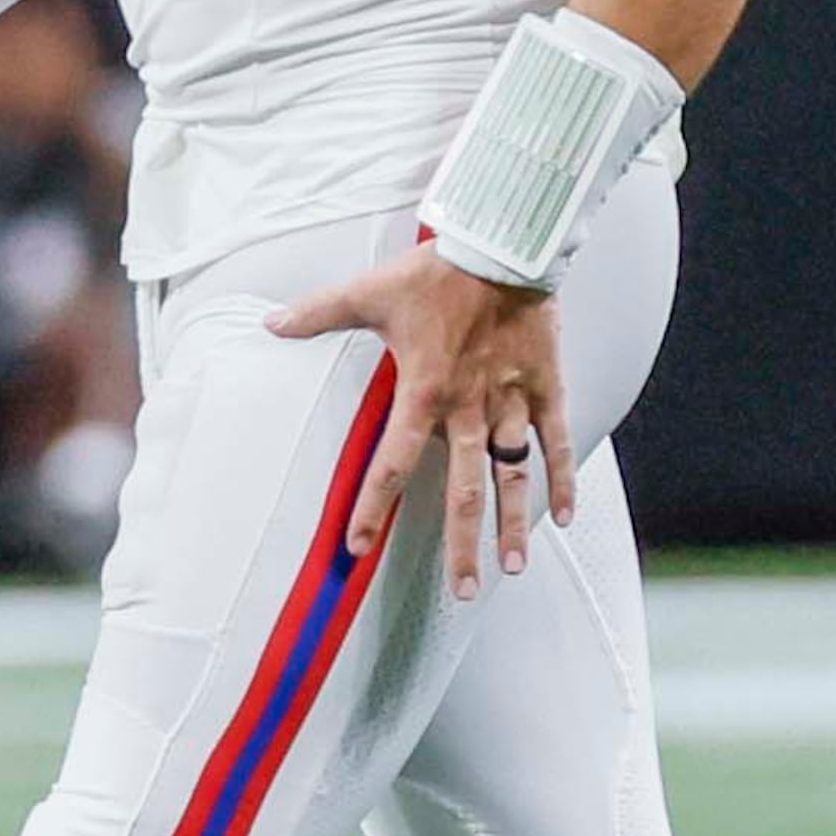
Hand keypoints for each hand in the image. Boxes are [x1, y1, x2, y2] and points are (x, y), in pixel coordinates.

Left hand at [267, 245, 578, 599]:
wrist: (502, 244)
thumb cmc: (434, 271)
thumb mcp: (368, 292)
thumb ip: (318, 313)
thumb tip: (270, 323)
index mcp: (424, 392)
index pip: (393, 463)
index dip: (374, 506)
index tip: (360, 546)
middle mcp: (469, 407)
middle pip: (465, 490)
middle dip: (463, 544)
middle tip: (460, 591)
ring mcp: (511, 399)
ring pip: (514, 475)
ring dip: (515, 523)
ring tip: (514, 568)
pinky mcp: (546, 384)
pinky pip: (558, 439)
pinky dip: (562, 477)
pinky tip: (565, 516)